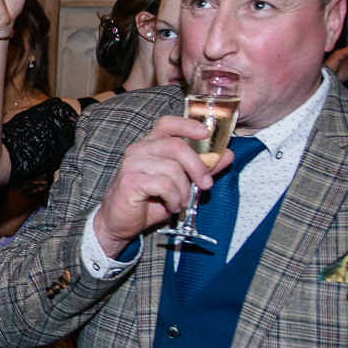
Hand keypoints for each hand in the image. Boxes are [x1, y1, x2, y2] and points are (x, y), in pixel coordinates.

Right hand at [90, 114, 231, 254]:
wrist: (120, 223)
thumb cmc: (149, 201)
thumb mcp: (180, 183)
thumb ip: (201, 168)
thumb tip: (226, 155)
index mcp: (150, 146)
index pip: (167, 124)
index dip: (187, 125)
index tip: (206, 134)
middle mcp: (139, 150)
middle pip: (177, 146)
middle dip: (198, 166)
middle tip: (206, 185)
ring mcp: (132, 164)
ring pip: (173, 168)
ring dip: (184, 190)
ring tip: (182, 202)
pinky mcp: (131, 181)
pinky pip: (164, 185)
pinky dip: (174, 198)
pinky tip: (172, 206)